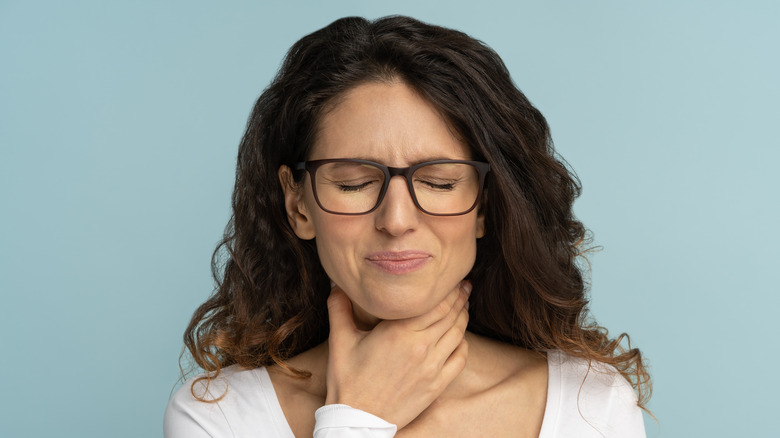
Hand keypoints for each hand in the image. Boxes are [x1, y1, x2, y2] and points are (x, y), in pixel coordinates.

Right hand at [324, 281, 470, 428]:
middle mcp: (420, 346)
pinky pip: (460, 359)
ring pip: (458, 334)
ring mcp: (431, 367)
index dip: (449, 289)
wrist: (357, 419)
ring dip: (463, 318)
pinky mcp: (436, 385)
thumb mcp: (340, 340)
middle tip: (464, 287)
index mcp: (399, 332)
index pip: (436, 303)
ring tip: (463, 307)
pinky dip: (463, 344)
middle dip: (460, 298)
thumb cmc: (347, 380)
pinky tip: (459, 337)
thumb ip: (339, 308)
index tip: (452, 280)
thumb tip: (335, 284)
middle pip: (451, 315)